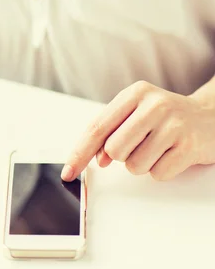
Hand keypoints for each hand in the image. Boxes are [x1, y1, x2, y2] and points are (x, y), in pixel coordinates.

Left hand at [61, 81, 214, 181]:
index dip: (79, 153)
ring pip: (134, 165)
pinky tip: (172, 154)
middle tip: (141, 144)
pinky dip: (161, 170)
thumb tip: (96, 158)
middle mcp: (155, 104)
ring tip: (159, 147)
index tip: (68, 172)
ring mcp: (174, 124)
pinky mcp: (189, 146)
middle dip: (121, 156)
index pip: (97, 127)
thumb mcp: (135, 115)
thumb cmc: (165, 119)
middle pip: (114, 150)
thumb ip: (110, 133)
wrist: (211, 118)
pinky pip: (157, 173)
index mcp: (134, 94)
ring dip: (142, 163)